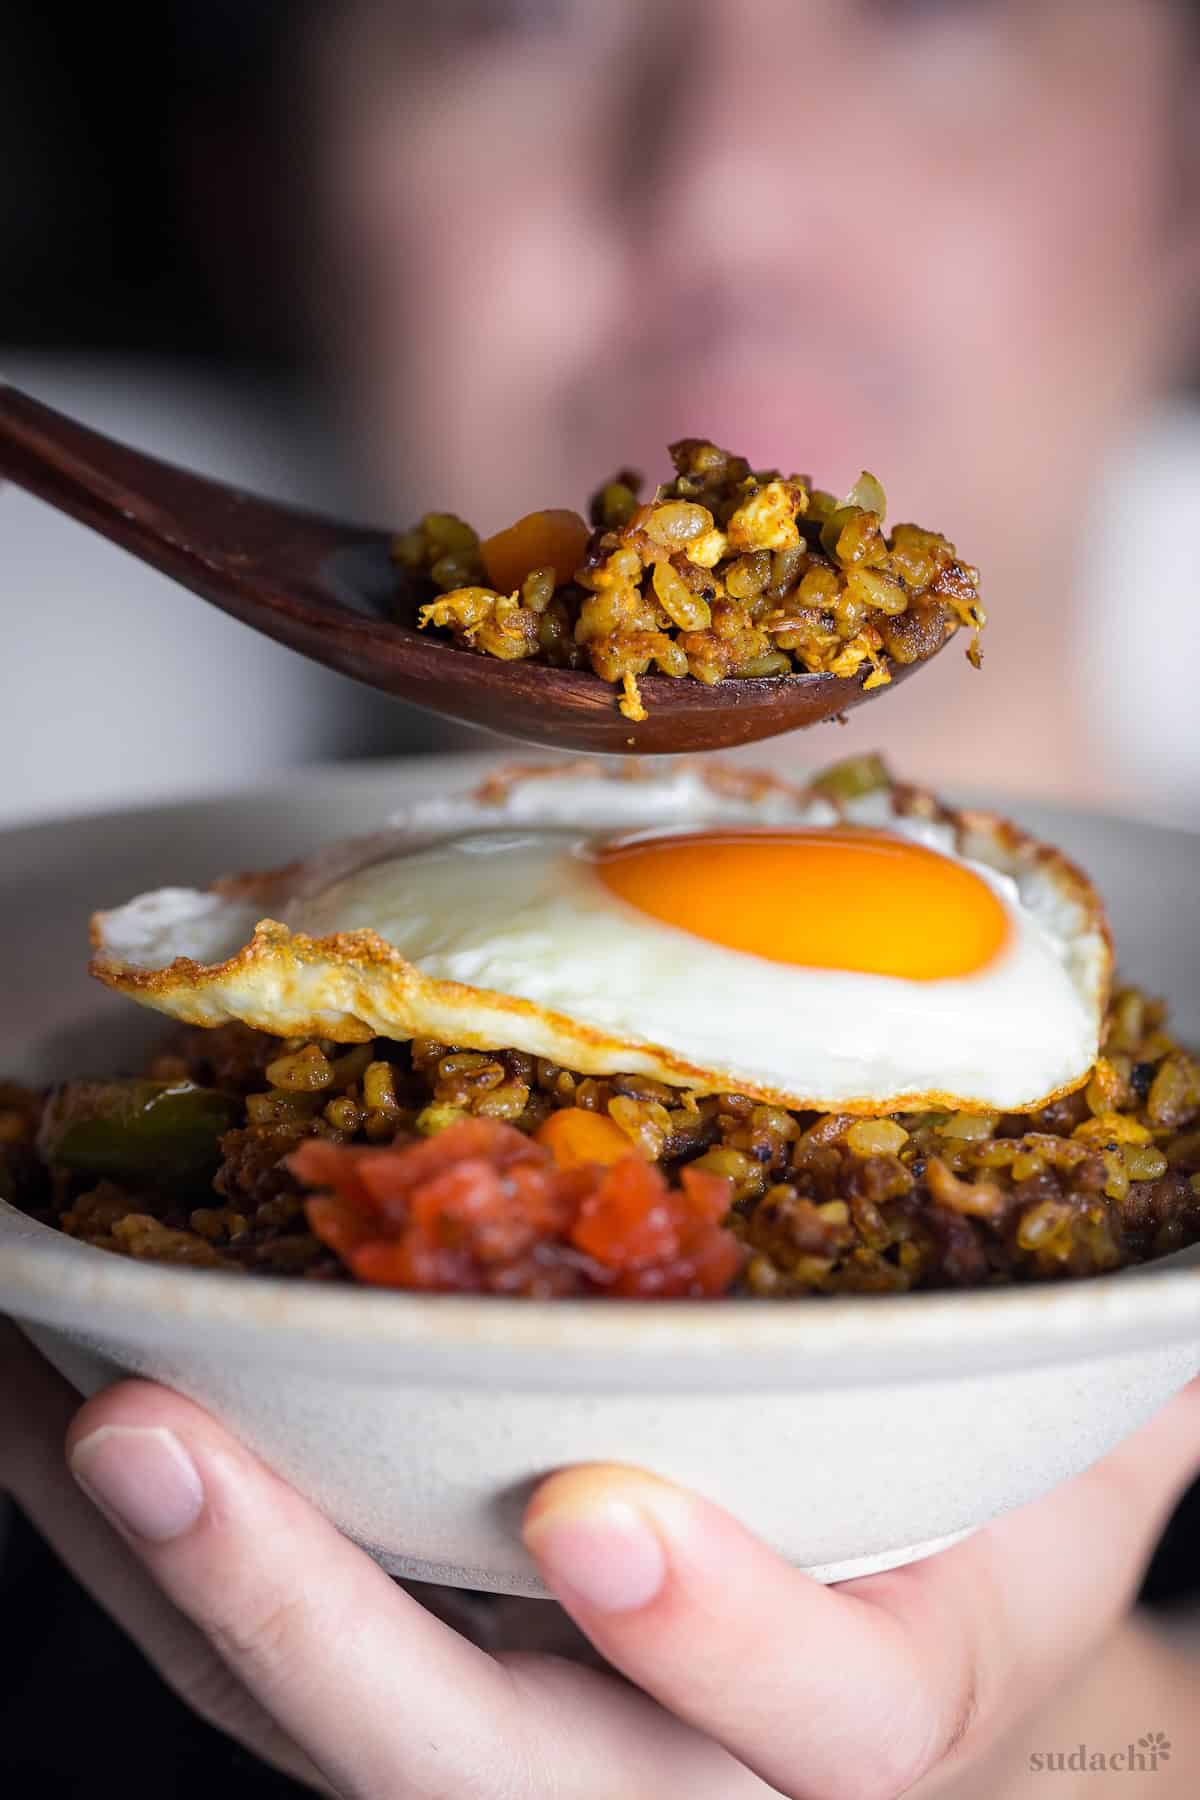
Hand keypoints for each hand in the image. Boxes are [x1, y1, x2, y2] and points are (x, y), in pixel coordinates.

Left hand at [2, 1317, 1197, 1799]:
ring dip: (155, 1567)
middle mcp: (669, 1767)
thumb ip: (1138, 1362)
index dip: (715, 1638)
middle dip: (299, 1621)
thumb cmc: (996, 1521)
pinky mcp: (415, 1672)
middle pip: (469, 1768)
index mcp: (872, 1710)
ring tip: (31, 1382)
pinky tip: (43, 1384)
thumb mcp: (1088, 1451)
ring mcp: (519, 1731)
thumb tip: (1189, 1230)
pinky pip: (254, 1648)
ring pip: (312, 1716)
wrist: (897, 1633)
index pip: (812, 1723)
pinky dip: (136, 1535)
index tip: (603, 1513)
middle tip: (151, 1442)